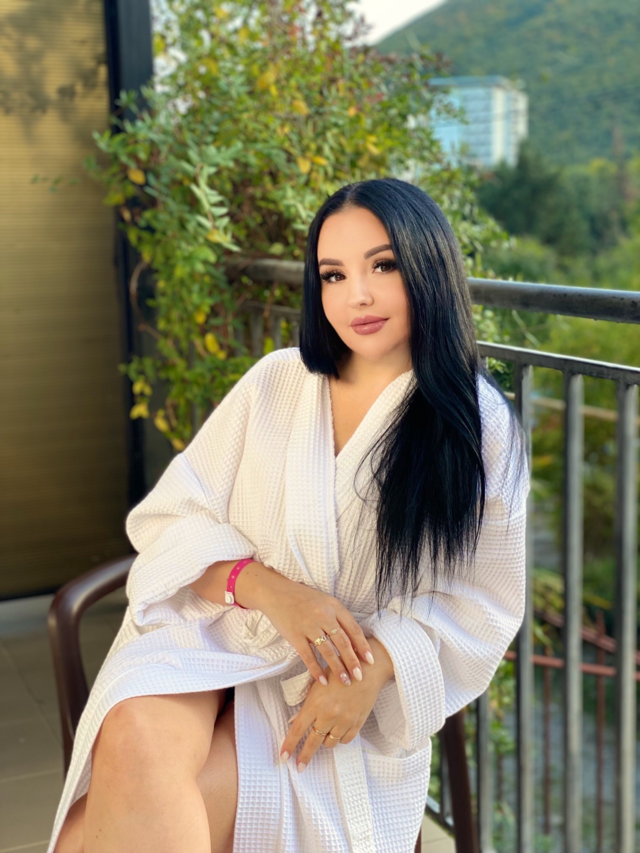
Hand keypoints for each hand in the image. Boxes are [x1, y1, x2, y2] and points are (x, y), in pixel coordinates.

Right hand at [259, 574, 375, 687]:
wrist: (277, 593)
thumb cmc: (303, 598)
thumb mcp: (325, 602)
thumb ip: (338, 618)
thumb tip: (354, 640)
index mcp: (334, 606)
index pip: (353, 629)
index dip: (363, 646)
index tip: (370, 660)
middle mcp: (323, 616)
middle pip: (343, 642)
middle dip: (353, 661)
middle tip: (360, 677)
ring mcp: (309, 626)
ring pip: (328, 651)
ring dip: (338, 668)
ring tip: (345, 681)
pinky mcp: (295, 635)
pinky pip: (308, 656)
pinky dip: (316, 669)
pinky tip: (323, 680)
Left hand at [279, 659, 390, 771]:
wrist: (367, 671)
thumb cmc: (340, 671)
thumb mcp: (318, 683)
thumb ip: (308, 703)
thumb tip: (296, 721)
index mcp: (315, 704)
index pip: (297, 730)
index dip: (289, 745)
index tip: (284, 757)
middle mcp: (328, 716)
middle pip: (312, 742)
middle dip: (304, 756)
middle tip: (299, 766)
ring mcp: (343, 722)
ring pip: (329, 743)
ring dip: (324, 741)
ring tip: (324, 734)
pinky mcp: (356, 724)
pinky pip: (344, 741)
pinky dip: (339, 738)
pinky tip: (338, 731)